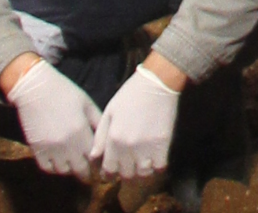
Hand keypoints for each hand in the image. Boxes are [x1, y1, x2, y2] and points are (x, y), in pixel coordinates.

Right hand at [8, 59, 104, 178]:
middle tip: (87, 170)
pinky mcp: (37, 151)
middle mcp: (67, 145)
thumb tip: (105, 138)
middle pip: (79, 169)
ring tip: (73, 164)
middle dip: (85, 171)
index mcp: (81, 132)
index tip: (99, 163)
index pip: (94, 157)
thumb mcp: (86, 103)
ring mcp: (51, 150)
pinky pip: (47, 169)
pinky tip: (58, 161)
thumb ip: (97, 121)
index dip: (98, 161)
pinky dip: (54, 168)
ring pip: (63, 171)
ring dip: (70, 169)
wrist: (36, 90)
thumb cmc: (65, 92)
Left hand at [89, 60, 181, 179]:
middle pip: (125, 175)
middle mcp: (128, 147)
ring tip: (141, 166)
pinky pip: (159, 168)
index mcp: (113, 139)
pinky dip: (156, 169)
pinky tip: (155, 162)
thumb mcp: (109, 112)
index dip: (108, 175)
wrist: (157, 81)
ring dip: (141, 173)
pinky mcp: (163, 144)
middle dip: (125, 173)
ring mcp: (147, 147)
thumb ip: (100, 137)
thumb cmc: (130, 95)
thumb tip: (94, 158)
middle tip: (127, 167)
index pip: (108, 170)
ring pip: (142, 175)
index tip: (111, 173)